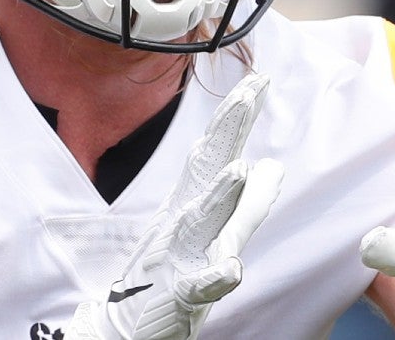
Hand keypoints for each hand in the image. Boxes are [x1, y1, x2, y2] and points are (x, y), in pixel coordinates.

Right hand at [67, 72, 283, 339]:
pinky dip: (213, 275)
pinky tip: (231, 268)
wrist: (121, 329)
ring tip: (238, 168)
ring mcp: (177, 256)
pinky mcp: (175, 296)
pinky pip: (196, 285)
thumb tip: (272, 164)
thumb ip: (246, 204)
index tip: (258, 79)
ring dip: (218, 196)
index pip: (217, 152)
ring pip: (199, 222)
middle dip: (227, 130)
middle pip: (206, 169)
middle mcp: (182, 221)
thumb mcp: (214, 236)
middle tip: (249, 91)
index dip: (236, 117)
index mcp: (192, 205)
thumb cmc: (169, 277)